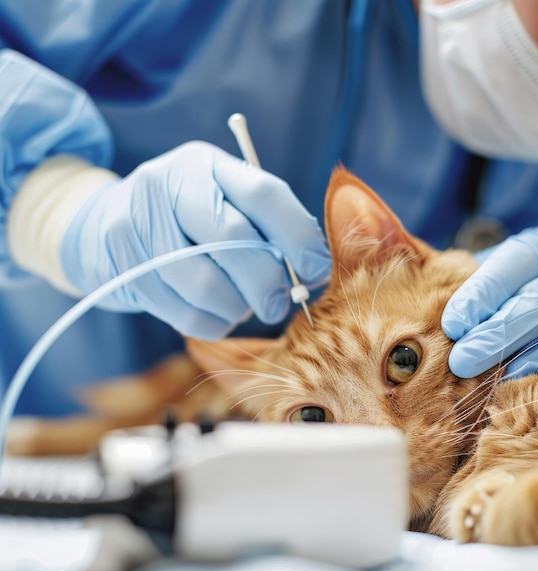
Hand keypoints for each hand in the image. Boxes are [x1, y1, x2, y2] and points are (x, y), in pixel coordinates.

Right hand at [60, 141, 329, 337]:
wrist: (105, 224)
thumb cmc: (188, 219)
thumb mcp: (225, 203)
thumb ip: (268, 227)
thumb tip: (312, 268)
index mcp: (207, 165)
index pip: (263, 194)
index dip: (297, 236)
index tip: (317, 269)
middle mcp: (168, 186)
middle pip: (235, 240)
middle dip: (268, 281)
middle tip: (280, 303)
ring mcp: (138, 226)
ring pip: (206, 285)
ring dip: (237, 307)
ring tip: (242, 305)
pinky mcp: (121, 269)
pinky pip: (183, 315)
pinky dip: (212, 323)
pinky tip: (215, 312)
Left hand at [442, 225, 537, 377]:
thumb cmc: (512, 290)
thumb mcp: (490, 274)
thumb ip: (458, 278)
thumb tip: (411, 278)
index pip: (509, 266)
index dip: (480, 296)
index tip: (451, 325)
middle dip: (497, 333)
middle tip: (461, 360)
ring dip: (527, 354)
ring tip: (491, 379)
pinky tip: (525, 381)